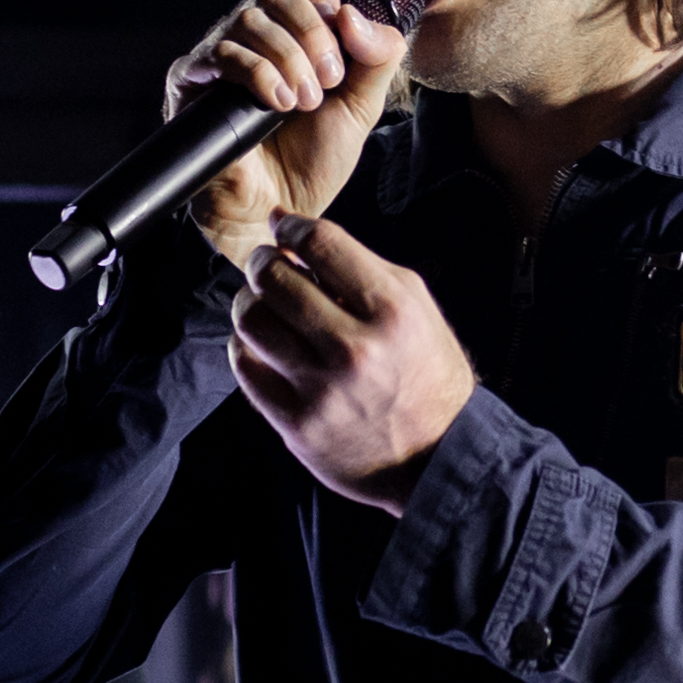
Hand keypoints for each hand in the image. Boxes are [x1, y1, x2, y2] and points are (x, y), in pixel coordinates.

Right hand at [170, 0, 411, 267]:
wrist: (277, 209)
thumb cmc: (313, 160)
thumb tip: (354, 13)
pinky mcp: (191, 82)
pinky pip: (220, 54)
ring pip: (248, 19)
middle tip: (328, 80)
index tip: (339, 23)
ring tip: (303, 102)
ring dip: (288, 59)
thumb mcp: (362, 105)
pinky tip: (276, 104)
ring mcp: (219, 56)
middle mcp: (252, 35)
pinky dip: (258, 74)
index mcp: (292, 30)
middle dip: (310, 32)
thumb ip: (377, 56)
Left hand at [229, 216, 472, 512]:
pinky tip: (262, 343)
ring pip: (251, 321)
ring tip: (261, 302)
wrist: (437, 455)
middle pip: (276, 279)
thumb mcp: (414, 306)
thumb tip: (288, 226)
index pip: (320, 243)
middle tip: (266, 264)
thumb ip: (356, 263)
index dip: (291, 227)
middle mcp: (356, 349)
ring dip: (248, 301)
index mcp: (391, 311)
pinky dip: (246, 346)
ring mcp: (322, 390)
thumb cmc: (425, 372)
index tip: (282, 228)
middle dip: (263, 262)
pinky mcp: (297, 424)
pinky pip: (246, 368)